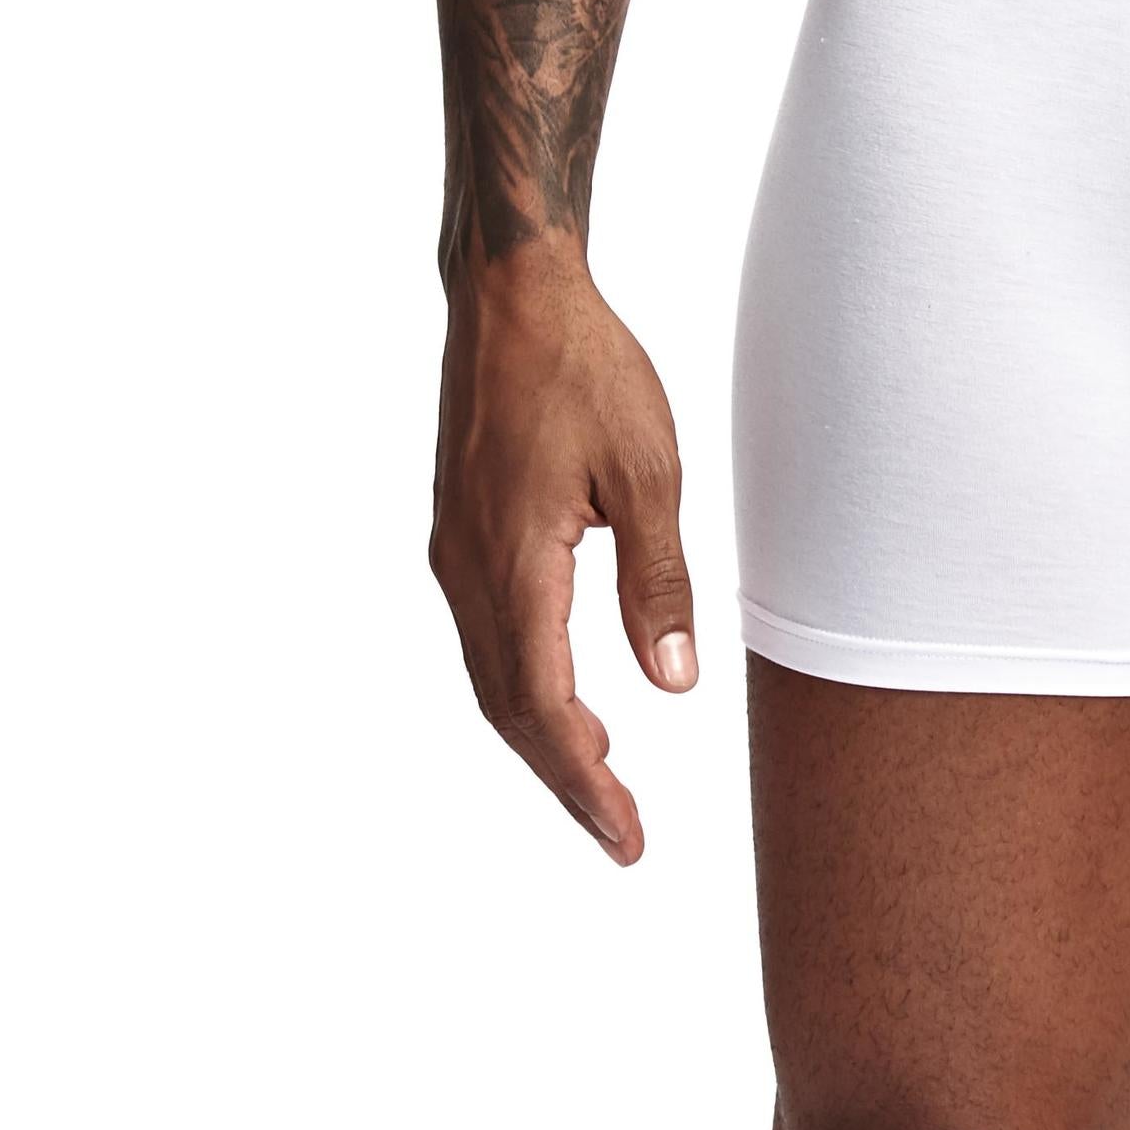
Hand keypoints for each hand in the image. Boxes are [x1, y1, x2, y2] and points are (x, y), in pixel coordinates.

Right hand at [430, 241, 698, 859]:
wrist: (510, 294)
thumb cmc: (585, 367)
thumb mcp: (648, 469)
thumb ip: (657, 580)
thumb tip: (673, 682)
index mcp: (515, 563)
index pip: (545, 707)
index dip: (585, 782)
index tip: (627, 836)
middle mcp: (468, 570)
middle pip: (509, 709)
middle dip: (565, 779)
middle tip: (621, 834)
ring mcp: (455, 551)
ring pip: (493, 676)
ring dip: (543, 734)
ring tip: (603, 776)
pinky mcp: (459, 531)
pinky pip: (488, 634)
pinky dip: (525, 682)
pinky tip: (567, 690)